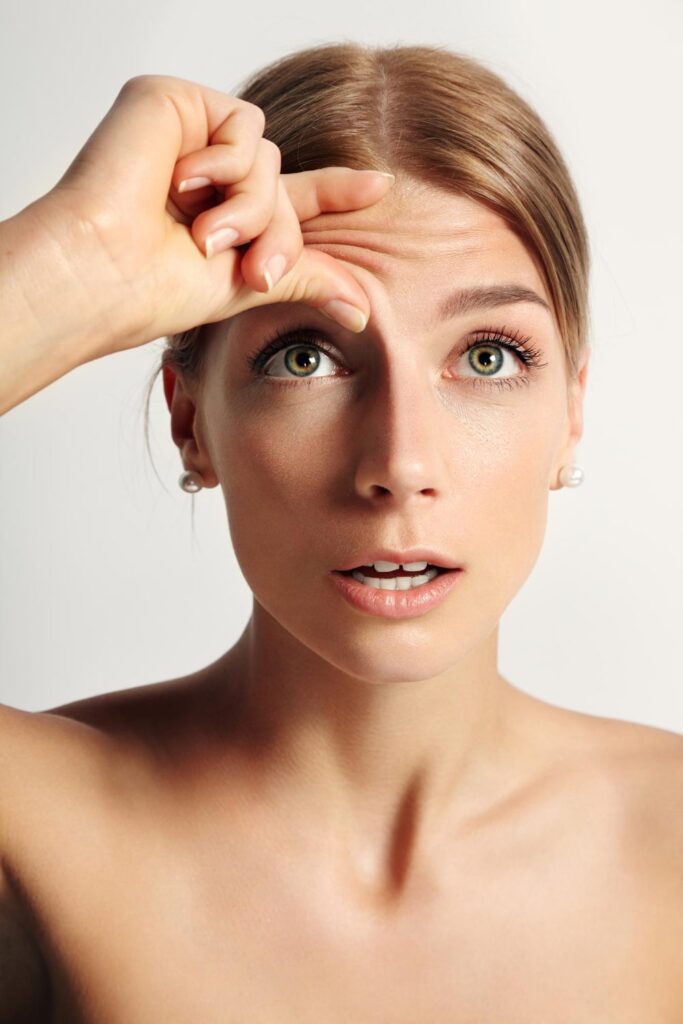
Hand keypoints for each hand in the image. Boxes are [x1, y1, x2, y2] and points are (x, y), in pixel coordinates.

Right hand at [46, 74, 393, 354]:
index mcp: (223, 216)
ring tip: (202, 235)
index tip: (378, 188)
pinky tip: (180, 183)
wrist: (109, 271)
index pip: (290, 199)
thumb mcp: (250, 285)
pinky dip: (224, 164)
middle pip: (284, 187)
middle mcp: (208, 176)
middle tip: (251, 272)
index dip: (335, 191)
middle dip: (277, 236)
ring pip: (269, 159)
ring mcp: (191, 138)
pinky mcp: (177, 103)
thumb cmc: (159, 288)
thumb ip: (309, 277)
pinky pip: (244, 126)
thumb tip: (364, 310)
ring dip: (248, 207)